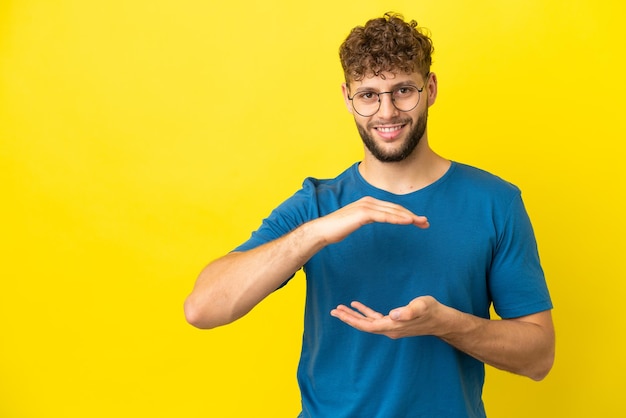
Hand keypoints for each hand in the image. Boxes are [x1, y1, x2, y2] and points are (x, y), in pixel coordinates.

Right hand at [311, 196, 428, 245]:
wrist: (323, 230)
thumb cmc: (337, 229)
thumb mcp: (356, 222)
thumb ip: (366, 218)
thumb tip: (374, 220)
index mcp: (368, 203)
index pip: (392, 208)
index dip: (406, 214)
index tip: (418, 221)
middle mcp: (369, 201)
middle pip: (396, 208)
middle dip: (412, 215)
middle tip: (425, 222)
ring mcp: (366, 206)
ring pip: (392, 211)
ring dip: (409, 217)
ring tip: (421, 223)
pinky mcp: (363, 213)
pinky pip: (384, 216)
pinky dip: (397, 218)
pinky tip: (408, 222)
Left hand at [330, 296, 445, 338]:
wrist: (442, 320)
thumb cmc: (432, 311)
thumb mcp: (422, 306)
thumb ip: (409, 310)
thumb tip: (394, 314)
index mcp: (393, 326)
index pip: (368, 326)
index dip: (353, 320)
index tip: (340, 314)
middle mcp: (389, 329)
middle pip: (364, 326)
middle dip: (348, 318)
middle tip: (333, 311)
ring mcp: (391, 326)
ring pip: (367, 322)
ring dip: (354, 316)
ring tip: (340, 309)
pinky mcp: (394, 322)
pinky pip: (375, 319)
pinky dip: (365, 312)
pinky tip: (357, 305)